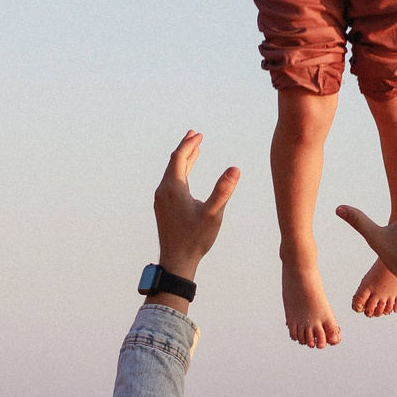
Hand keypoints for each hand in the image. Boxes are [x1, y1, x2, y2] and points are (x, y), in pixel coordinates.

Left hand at [152, 130, 239, 296]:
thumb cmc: (195, 238)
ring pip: (172, 173)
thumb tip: (235, 168)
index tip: (199, 134)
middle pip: (173, 162)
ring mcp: (161, 200)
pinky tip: (186, 176)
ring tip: (194, 150)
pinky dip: (180, 173)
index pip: (179, 157)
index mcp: (173, 188)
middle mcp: (163, 191)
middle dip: (185, 148)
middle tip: (195, 135)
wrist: (176, 261)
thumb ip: (223, 190)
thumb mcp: (213, 213)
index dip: (189, 144)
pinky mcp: (163, 208)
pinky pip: (171, 183)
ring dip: (183, 160)